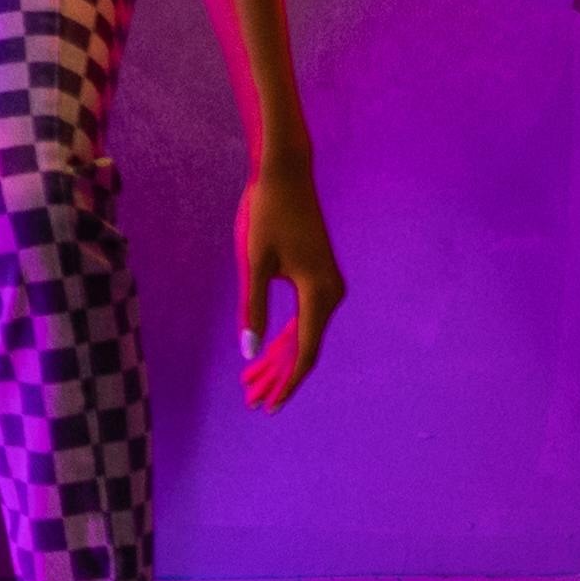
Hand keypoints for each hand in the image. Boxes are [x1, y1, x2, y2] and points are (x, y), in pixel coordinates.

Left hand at [235, 164, 345, 407]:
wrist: (285, 173)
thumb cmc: (265, 214)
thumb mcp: (253, 263)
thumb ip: (252, 309)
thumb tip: (250, 353)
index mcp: (318, 294)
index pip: (304, 353)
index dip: (285, 384)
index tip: (268, 407)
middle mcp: (330, 294)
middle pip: (303, 348)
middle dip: (277, 377)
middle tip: (251, 402)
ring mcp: (326, 285)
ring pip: (302, 335)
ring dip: (278, 359)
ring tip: (251, 384)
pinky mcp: (318, 276)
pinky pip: (303, 317)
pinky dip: (283, 337)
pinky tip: (265, 351)